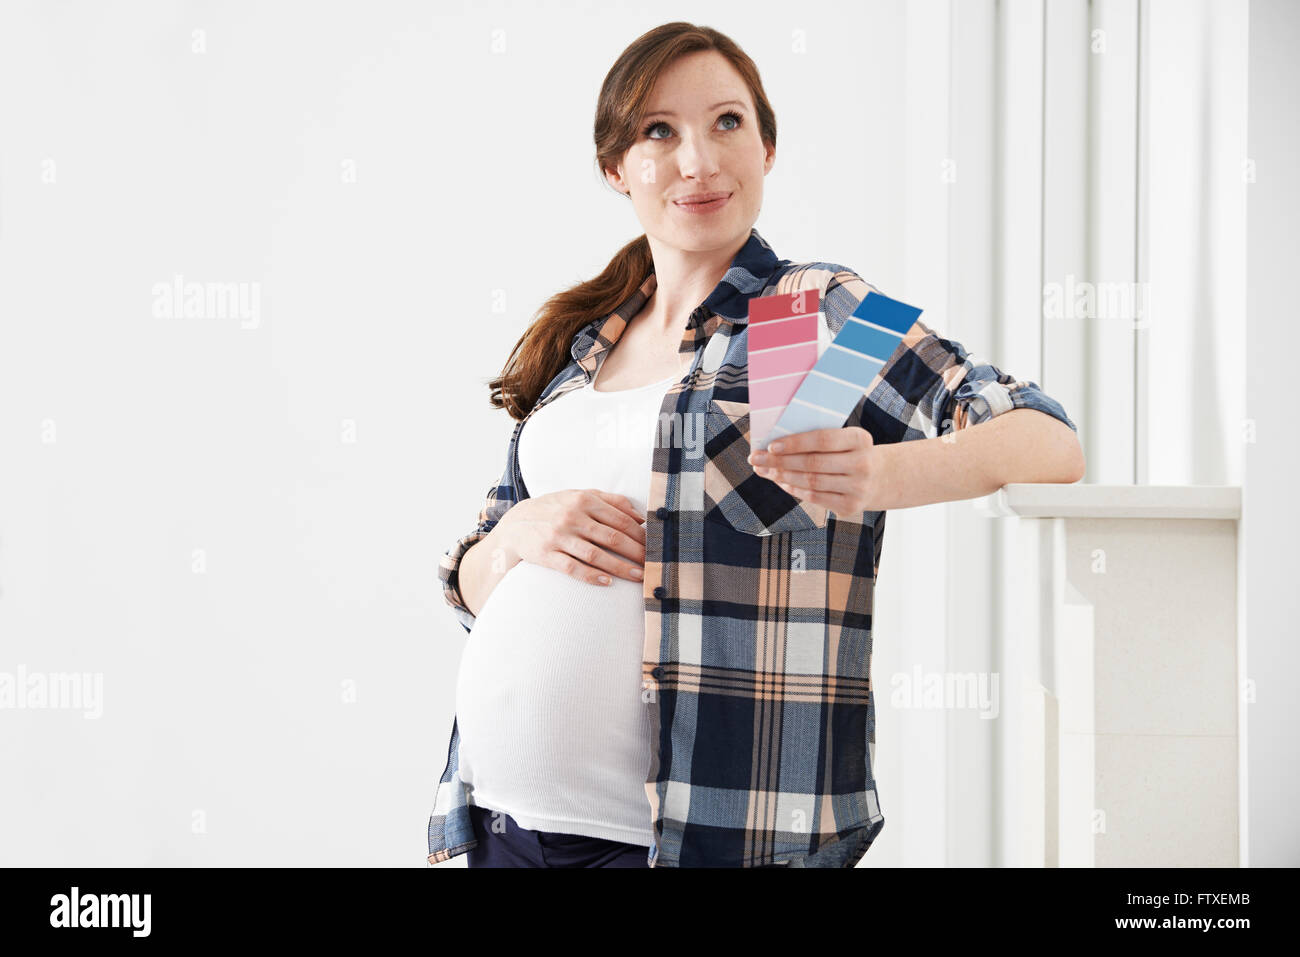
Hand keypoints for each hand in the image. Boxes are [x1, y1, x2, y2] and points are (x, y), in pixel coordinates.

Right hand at [495, 489, 646, 585]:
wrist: (516, 522)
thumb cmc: (555, 508)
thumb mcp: (579, 495)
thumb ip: (610, 500)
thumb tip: (640, 515)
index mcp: (584, 500)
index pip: (620, 519)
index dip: (640, 534)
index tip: (654, 546)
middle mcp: (572, 516)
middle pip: (611, 537)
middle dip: (636, 552)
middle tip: (653, 563)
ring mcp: (558, 536)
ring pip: (595, 555)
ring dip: (619, 567)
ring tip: (637, 576)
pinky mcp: (546, 554)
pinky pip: (572, 568)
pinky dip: (591, 576)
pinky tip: (607, 582)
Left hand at [747, 428, 886, 514]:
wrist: (880, 478)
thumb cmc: (849, 453)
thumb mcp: (843, 440)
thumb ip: (816, 440)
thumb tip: (775, 445)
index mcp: (860, 439)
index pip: (823, 439)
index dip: (795, 443)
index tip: (771, 445)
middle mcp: (862, 464)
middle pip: (813, 463)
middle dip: (780, 461)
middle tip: (756, 458)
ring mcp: (858, 488)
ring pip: (811, 482)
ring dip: (782, 476)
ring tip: (764, 470)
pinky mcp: (850, 507)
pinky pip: (814, 498)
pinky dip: (794, 490)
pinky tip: (781, 483)